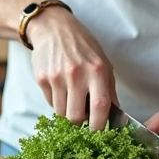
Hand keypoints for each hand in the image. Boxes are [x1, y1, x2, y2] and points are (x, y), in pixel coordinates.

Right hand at [28, 8, 116, 130]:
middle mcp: (76, 74)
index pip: (100, 106)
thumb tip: (117, 118)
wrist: (53, 28)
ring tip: (72, 97)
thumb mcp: (103, 63)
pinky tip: (61, 87)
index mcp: (96, 70)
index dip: (100, 125)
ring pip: (61, 113)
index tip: (99, 130)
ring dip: (68, 111)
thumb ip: (109, 90)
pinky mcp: (41, 78)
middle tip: (83, 116)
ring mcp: (56, 77)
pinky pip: (50, 103)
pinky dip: (57, 101)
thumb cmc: (83, 46)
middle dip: (80, 122)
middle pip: (76, 116)